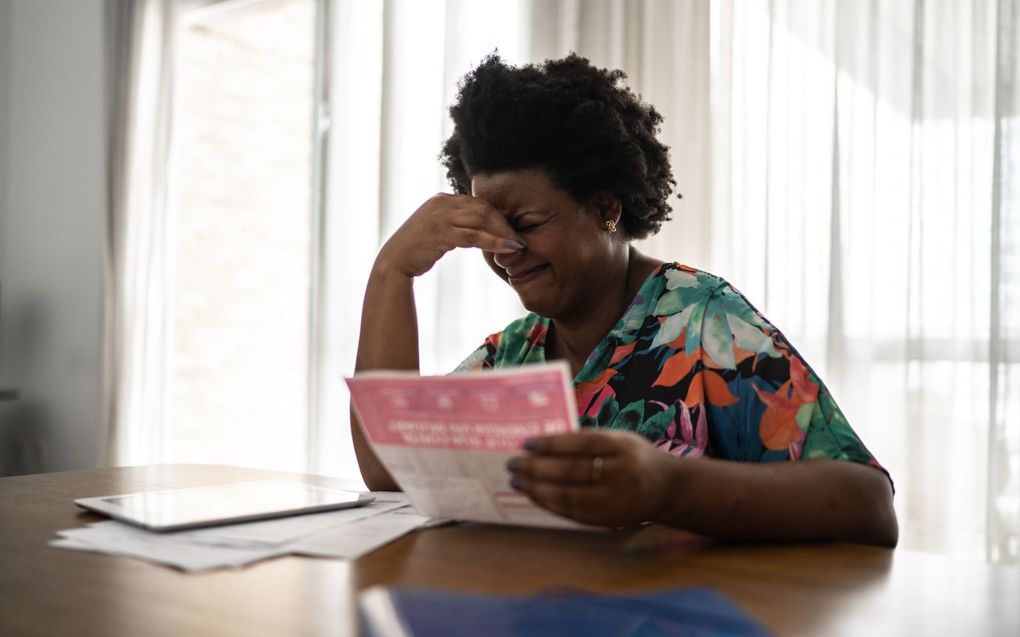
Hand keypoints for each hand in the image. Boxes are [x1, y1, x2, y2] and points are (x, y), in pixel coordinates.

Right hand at [375, 193, 523, 277]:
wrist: (394, 262)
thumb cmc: (417, 249)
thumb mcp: (436, 228)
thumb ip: (454, 222)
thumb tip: (477, 226)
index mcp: (442, 199)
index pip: (478, 203)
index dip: (498, 216)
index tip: (511, 230)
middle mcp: (441, 203)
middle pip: (483, 208)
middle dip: (504, 223)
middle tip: (518, 238)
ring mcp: (440, 216)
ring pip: (481, 219)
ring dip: (503, 232)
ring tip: (517, 244)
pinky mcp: (441, 233)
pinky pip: (473, 235)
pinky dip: (493, 241)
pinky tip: (506, 248)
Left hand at [506, 430, 672, 527]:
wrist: (667, 489)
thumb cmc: (634, 457)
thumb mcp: (619, 439)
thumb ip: (588, 439)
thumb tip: (543, 444)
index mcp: (623, 447)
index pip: (581, 444)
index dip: (551, 444)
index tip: (526, 443)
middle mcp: (622, 474)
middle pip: (572, 471)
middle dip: (537, 468)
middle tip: (513, 464)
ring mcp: (616, 501)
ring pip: (570, 496)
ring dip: (538, 489)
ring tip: (518, 481)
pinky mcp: (610, 520)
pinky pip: (574, 513)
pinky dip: (550, 505)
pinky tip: (535, 496)